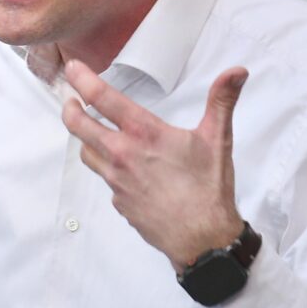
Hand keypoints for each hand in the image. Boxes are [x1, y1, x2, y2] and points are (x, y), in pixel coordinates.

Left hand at [61, 60, 248, 272]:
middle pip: (80, 126)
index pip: (104, 99)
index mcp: (144, 134)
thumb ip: (222, 101)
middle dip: (70, 109)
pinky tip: (123, 170)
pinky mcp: (119, 202)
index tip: (72, 68)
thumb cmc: (208, 189)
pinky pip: (106, 180)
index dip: (83, 80)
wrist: (201, 239)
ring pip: (87, 154)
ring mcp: (117, 181)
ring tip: (90, 132)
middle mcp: (122, 155)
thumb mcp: (218, 139)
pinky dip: (109, 170)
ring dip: (86, 141)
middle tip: (69, 100)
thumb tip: (237, 71)